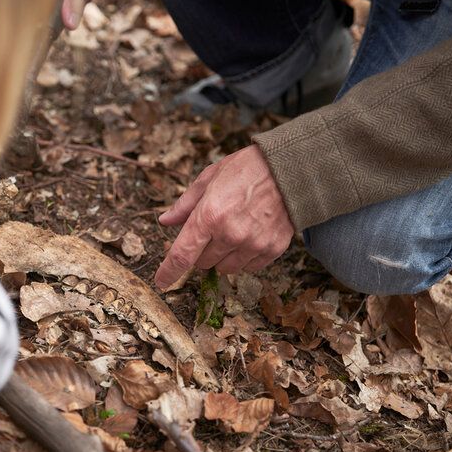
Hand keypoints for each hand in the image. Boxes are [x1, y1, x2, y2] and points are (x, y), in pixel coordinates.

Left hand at [154, 145, 294, 288]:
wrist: (289, 169)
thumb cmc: (246, 169)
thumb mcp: (209, 178)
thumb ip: (185, 204)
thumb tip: (165, 221)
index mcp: (209, 215)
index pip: (182, 254)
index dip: (168, 272)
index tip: (161, 282)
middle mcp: (230, 234)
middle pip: (203, 263)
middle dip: (202, 250)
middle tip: (212, 230)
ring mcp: (252, 244)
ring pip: (225, 269)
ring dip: (223, 256)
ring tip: (234, 230)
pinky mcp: (272, 250)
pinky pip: (249, 267)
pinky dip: (244, 257)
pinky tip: (250, 235)